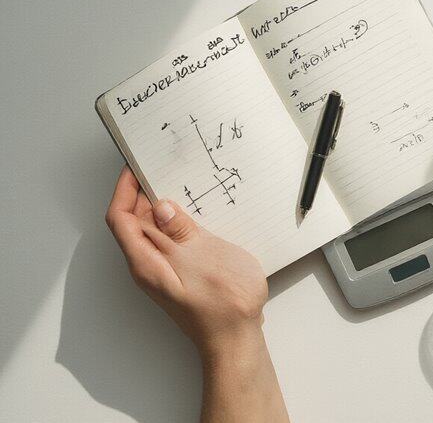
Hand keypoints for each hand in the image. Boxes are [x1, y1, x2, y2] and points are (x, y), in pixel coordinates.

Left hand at [105, 166, 267, 355]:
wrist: (237, 339)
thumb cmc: (223, 303)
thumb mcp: (202, 257)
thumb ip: (179, 230)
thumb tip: (162, 207)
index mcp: (146, 261)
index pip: (120, 218)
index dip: (123, 190)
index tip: (135, 167)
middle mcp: (149, 266)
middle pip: (134, 224)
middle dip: (142, 195)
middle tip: (159, 169)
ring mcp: (165, 272)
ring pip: (154, 233)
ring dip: (163, 209)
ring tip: (180, 185)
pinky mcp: (182, 275)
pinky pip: (171, 243)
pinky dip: (178, 224)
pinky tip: (196, 216)